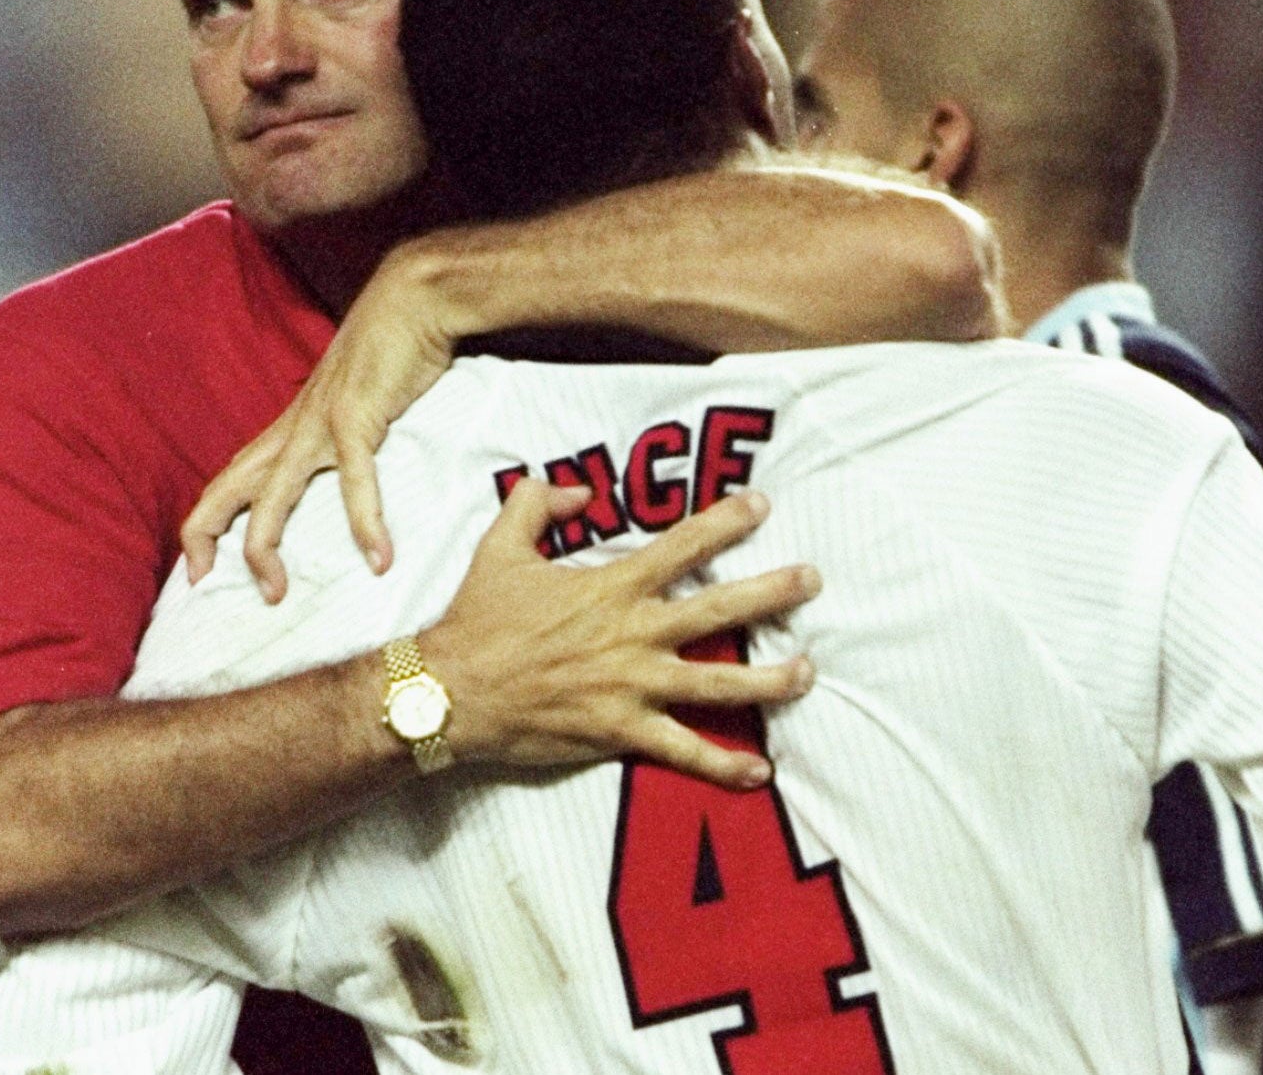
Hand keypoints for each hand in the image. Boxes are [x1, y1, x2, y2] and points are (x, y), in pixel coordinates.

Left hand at [182, 263, 452, 600]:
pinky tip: (379, 557)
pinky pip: (353, 481)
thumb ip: (343, 437)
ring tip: (277, 593)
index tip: (203, 570)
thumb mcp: (354, 402)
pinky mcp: (356, 419)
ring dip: (266, 550)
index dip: (204, 525)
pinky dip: (365, 523)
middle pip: (226, 490)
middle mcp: (292, 429)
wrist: (412, 299)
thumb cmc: (389, 350)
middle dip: (205, 541)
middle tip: (204, 588)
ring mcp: (319, 425)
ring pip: (271, 497)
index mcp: (289, 427)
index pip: (228, 480)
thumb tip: (348, 472)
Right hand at [421, 479, 818, 788]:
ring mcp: (632, 686)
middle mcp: (634, 634)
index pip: (683, 546)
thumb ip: (541, 503)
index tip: (762, 507)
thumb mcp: (502, 544)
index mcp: (613, 587)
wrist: (449, 692)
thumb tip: (580, 491)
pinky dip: (724, 764)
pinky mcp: (622, 733)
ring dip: (768, 680)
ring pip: (717, 683)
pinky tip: (761, 771)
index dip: (726, 522)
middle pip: (720, 610)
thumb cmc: (477, 620)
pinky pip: (683, 750)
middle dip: (773, 593)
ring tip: (807, 673)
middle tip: (813, 580)